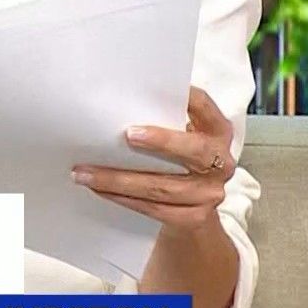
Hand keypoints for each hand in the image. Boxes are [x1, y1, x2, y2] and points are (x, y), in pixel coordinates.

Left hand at [72, 86, 234, 229]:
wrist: (194, 211)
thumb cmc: (181, 161)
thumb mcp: (183, 136)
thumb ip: (168, 121)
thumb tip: (123, 104)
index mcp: (218, 133)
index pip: (206, 108)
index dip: (188, 98)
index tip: (158, 89)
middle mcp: (220, 163)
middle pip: (195, 151)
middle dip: (162, 142)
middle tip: (128, 135)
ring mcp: (209, 194)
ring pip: (162, 187)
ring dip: (119, 179)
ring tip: (86, 172)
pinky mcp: (193, 218)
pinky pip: (153, 209)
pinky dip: (123, 198)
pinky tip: (99, 190)